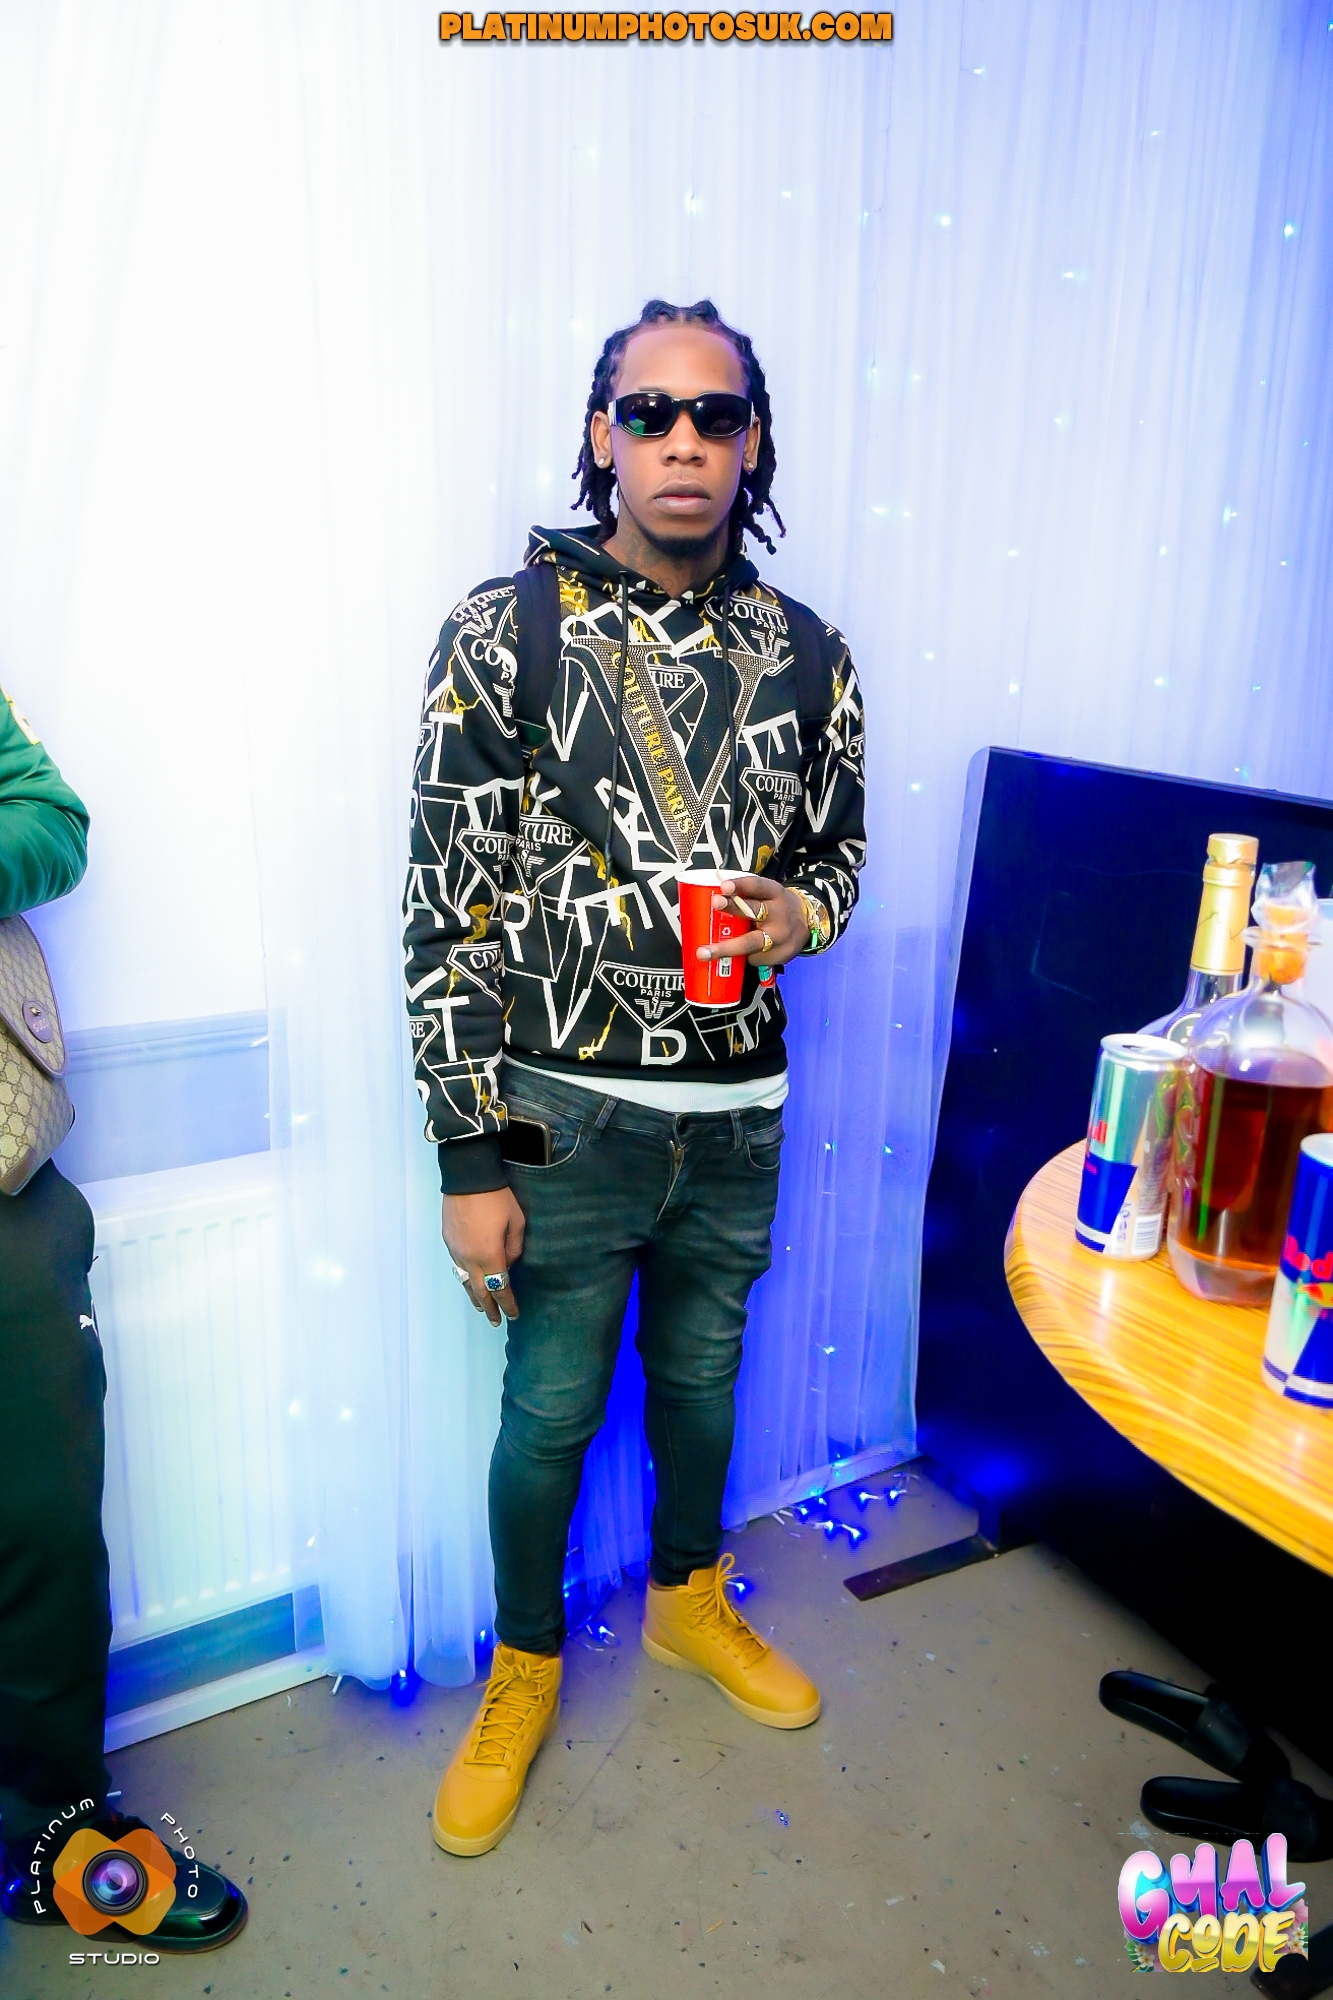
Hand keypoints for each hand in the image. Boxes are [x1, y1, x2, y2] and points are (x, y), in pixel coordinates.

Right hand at [441, 1188, 525, 1324]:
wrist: (468, 1176)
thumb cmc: (497, 1196)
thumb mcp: (516, 1221)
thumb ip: (515, 1248)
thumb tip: (508, 1262)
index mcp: (489, 1255)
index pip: (500, 1288)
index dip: (508, 1303)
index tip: (514, 1315)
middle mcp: (469, 1258)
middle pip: (479, 1291)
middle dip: (489, 1308)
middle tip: (496, 1321)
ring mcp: (456, 1250)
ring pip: (465, 1281)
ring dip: (474, 1296)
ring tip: (481, 1306)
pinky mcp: (448, 1240)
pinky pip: (458, 1266)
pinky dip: (466, 1278)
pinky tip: (470, 1279)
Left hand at [697, 874, 807, 968]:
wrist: (809, 924)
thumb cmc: (777, 907)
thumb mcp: (768, 895)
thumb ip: (747, 896)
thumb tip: (713, 900)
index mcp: (774, 893)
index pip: (757, 886)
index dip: (741, 885)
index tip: (724, 886)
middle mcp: (779, 914)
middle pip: (754, 912)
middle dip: (733, 908)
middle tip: (714, 905)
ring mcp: (781, 937)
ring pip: (751, 942)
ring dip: (726, 948)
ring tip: (704, 953)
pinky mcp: (781, 955)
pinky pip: (755, 958)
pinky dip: (743, 957)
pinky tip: (737, 957)